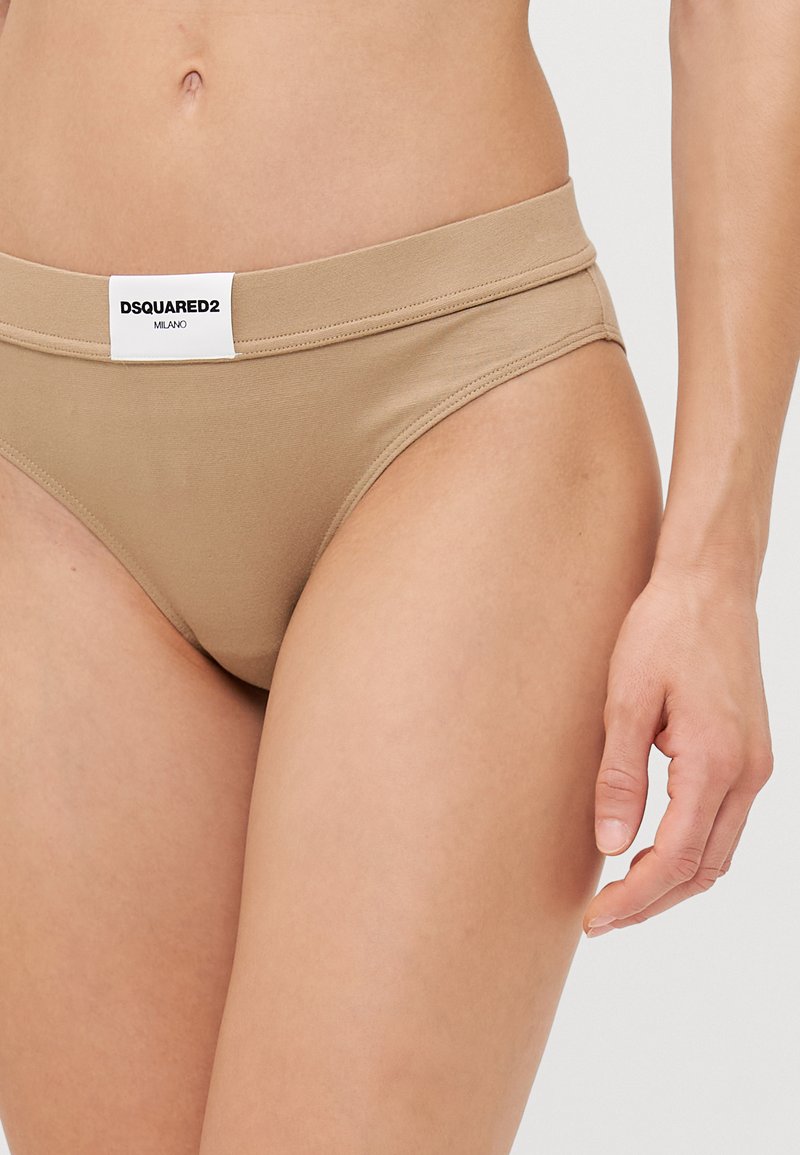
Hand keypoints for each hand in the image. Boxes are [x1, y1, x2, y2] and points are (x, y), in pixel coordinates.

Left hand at [583, 566, 773, 936]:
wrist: (709, 586)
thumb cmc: (663, 631)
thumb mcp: (625, 700)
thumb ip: (620, 777)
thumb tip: (612, 846)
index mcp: (715, 762)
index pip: (676, 859)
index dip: (635, 898)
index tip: (596, 919)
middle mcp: (746, 773)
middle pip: (704, 869)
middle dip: (653, 902)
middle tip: (601, 918)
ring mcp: (755, 766)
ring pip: (719, 852)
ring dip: (673, 881)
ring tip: (621, 894)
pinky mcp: (750, 755)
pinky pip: (724, 824)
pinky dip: (690, 851)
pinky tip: (652, 850)